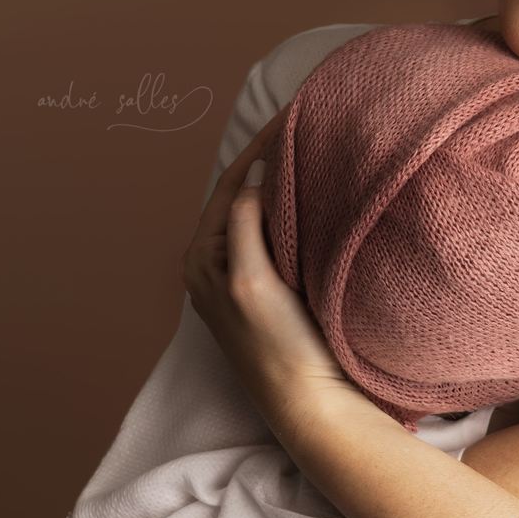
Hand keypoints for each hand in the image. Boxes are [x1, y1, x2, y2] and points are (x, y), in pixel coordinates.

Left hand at [179, 105, 354, 433]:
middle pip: (242, 194)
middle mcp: (215, 264)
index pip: (229, 185)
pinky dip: (292, 209)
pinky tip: (317, 198)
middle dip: (270, 159)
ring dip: (283, 182)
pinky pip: (276, 234)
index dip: (259, 147)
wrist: (308, 402)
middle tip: (306, 124)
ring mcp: (242, 277)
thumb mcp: (250, 280)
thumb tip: (254, 172)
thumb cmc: (276, 346)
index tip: (293, 115)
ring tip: (314, 150)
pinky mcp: (269, 289)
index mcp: (201, 259)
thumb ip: (245, 224)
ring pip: (260, 213)